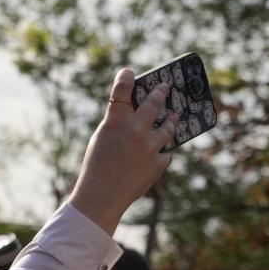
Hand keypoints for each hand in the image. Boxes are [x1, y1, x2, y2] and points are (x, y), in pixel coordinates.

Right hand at [70, 69, 177, 233]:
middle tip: (165, 87)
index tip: (129, 72)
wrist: (101, 198)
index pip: (122, 90)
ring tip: (173, 116)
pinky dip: (160, 155)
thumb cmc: (94, 169)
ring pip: (168, 126)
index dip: (126, 77)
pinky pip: (165, 154)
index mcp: (115, 122)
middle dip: (161, 92)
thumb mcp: (100, 141)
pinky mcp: (159, 163)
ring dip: (171, 120)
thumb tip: (136, 117)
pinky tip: (155, 158)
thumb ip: (117, 126)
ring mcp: (150, 146)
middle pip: (155, 102)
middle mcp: (135, 130)